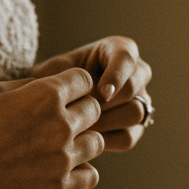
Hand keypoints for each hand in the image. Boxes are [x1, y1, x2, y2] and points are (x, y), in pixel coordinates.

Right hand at [0, 68, 103, 188]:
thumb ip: (28, 85)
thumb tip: (50, 84)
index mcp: (45, 95)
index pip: (85, 80)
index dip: (71, 85)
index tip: (57, 94)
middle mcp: (61, 125)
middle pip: (95, 109)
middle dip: (79, 111)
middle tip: (52, 121)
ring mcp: (63, 159)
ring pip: (97, 142)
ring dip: (81, 141)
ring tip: (52, 146)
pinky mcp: (60, 188)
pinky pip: (91, 175)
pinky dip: (79, 171)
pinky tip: (55, 168)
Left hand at [31, 37, 152, 151]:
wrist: (60, 99)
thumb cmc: (58, 76)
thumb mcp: (55, 68)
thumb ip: (57, 73)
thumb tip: (47, 85)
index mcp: (120, 49)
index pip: (126, 58)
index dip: (116, 76)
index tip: (102, 93)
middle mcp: (137, 72)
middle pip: (132, 88)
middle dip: (104, 103)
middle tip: (80, 111)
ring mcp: (141, 100)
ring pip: (135, 113)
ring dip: (105, 122)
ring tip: (79, 125)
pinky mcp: (136, 126)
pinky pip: (128, 137)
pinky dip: (105, 140)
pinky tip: (83, 138)